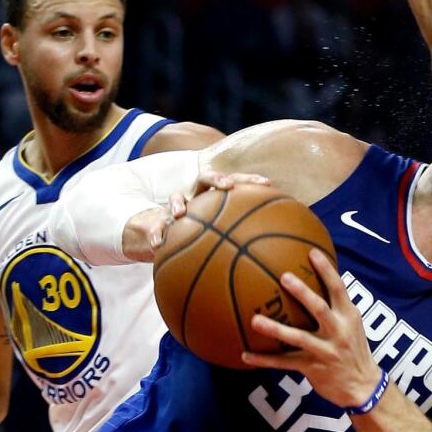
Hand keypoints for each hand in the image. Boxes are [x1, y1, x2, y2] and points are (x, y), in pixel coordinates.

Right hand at [122, 171, 270, 261]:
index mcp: (215, 198)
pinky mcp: (158, 222)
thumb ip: (244, 237)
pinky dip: (155, 234)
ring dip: (177, 203)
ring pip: (176, 198)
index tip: (267, 183)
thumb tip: (277, 252)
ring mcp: (177, 209)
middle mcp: (196, 198)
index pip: (234, 182)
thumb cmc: (203, 238)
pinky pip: (154, 227)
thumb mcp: (223, 237)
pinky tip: (158, 244)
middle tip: (228, 186)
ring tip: (180, 213)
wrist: (166, 239)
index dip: (250, 180)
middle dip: (216, 179)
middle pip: (205, 179)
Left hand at [243, 249, 383, 409]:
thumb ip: (337, 306)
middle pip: (320, 308)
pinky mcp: (313, 368)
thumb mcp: (353, 324)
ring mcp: (326, 351)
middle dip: (302, 293)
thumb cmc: (354, 350)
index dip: (326, 270)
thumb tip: (317, 279)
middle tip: (283, 277)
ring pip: (299, 337)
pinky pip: (284, 363)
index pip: (339, 288)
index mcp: (349, 316)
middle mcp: (339, 331)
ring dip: (276, 329)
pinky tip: (245, 354)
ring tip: (254, 320)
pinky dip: (264, 359)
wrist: (363, 386)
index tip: (312, 252)